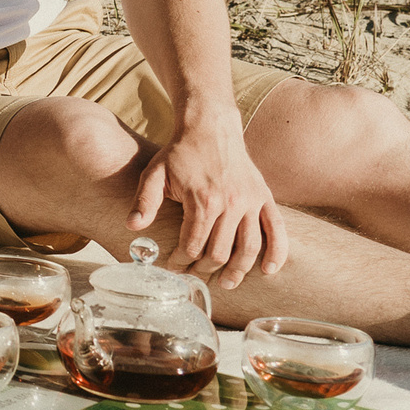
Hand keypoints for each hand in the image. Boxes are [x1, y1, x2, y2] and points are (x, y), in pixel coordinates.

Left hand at [130, 120, 284, 289]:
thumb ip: (144, 202)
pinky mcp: (265, 196)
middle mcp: (231, 203)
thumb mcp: (155, 174)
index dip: (180, 262)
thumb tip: (132, 227)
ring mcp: (251, 200)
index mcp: (203, 200)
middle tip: (195, 276)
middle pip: (220, 252)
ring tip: (227, 282)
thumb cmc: (180, 153)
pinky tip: (268, 269)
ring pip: (249, 247)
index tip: (173, 267)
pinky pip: (277, 229)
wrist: (210, 127)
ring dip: (239, 270)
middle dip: (205, 269)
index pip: (193, 245)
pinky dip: (277, 252)